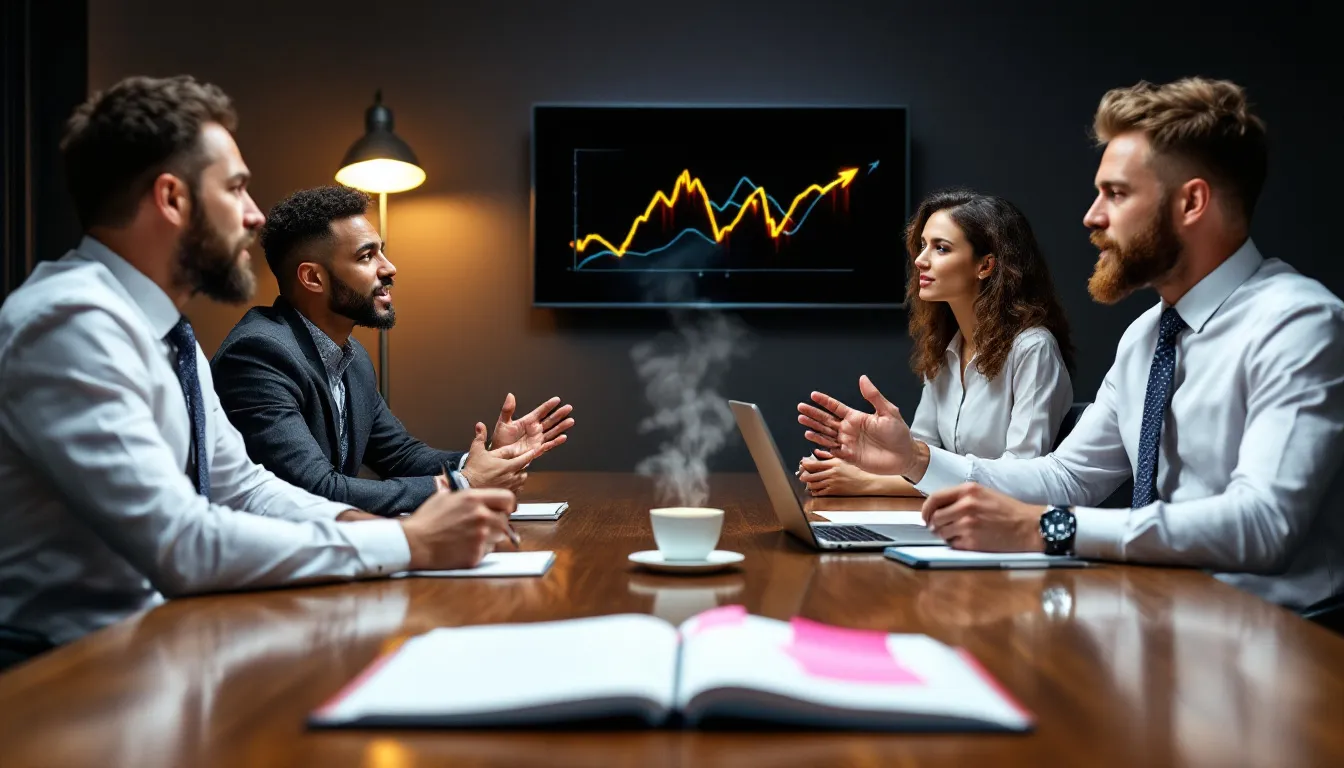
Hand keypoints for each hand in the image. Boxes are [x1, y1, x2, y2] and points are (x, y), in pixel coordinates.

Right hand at [400, 487, 516, 569]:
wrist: (414, 543)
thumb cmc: (425, 521)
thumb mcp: (443, 497)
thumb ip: (463, 495)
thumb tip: (473, 495)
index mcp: (473, 499)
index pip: (507, 498)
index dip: (508, 505)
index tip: (506, 509)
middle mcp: (481, 516)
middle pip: (505, 520)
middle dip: (497, 522)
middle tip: (484, 526)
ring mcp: (480, 536)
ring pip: (499, 536)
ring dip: (490, 536)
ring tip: (471, 536)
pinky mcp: (476, 554)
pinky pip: (488, 551)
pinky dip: (481, 549)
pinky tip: (465, 546)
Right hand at [462, 422, 547, 491]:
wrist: (466, 487)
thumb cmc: (473, 470)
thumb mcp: (476, 451)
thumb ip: (480, 437)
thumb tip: (480, 425)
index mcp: (506, 466)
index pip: (525, 459)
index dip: (531, 454)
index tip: (537, 450)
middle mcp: (510, 477)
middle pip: (524, 470)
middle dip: (522, 466)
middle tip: (516, 463)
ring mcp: (509, 487)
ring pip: (521, 480)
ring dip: (519, 476)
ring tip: (512, 473)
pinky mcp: (506, 495)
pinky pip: (517, 490)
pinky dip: (515, 486)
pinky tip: (509, 484)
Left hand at [490, 393, 573, 454]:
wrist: (499, 455)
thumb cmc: (501, 439)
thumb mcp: (503, 423)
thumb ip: (507, 410)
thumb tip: (510, 395)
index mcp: (528, 421)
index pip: (541, 411)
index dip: (548, 406)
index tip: (557, 400)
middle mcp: (535, 429)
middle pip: (550, 420)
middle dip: (559, 414)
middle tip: (568, 408)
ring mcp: (537, 439)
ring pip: (552, 431)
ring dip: (561, 426)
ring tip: (570, 421)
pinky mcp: (537, 449)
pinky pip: (548, 445)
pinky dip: (556, 442)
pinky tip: (563, 437)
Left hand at [796, 450, 877, 495]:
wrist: (864, 483)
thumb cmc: (854, 472)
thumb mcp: (842, 461)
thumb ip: (828, 456)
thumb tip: (816, 452)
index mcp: (834, 464)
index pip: (815, 464)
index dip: (806, 464)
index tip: (802, 464)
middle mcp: (832, 473)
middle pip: (812, 475)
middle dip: (804, 475)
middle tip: (801, 475)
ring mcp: (832, 483)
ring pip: (814, 484)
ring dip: (809, 484)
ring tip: (808, 483)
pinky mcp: (834, 491)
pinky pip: (820, 492)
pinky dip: (815, 492)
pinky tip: (815, 490)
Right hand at [797, 375, 915, 475]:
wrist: (905, 456)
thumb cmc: (899, 433)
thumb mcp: (888, 412)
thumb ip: (873, 396)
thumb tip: (863, 378)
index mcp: (857, 418)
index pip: (836, 407)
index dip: (825, 401)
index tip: (813, 395)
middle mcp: (849, 430)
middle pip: (827, 420)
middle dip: (813, 414)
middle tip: (801, 408)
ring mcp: (848, 443)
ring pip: (826, 434)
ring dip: (814, 427)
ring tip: (802, 421)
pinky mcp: (850, 456)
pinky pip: (832, 449)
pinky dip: (821, 444)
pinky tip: (812, 437)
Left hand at [920, 483, 1043, 551]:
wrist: (1028, 526)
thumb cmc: (1007, 510)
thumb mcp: (983, 493)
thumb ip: (960, 497)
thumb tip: (937, 508)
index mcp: (967, 490)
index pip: (934, 498)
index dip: (926, 510)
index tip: (926, 517)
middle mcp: (966, 506)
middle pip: (935, 518)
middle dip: (937, 525)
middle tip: (945, 528)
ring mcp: (968, 525)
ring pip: (942, 533)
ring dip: (947, 536)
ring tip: (961, 533)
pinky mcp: (972, 542)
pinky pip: (953, 545)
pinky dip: (957, 544)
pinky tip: (970, 540)